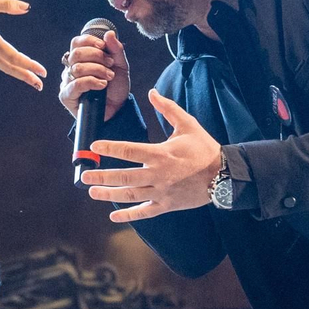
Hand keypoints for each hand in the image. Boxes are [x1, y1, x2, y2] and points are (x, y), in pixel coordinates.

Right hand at [0, 0, 46, 90]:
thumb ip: (5, 4)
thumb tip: (26, 7)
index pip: (12, 55)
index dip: (28, 64)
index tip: (41, 71)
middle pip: (8, 66)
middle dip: (25, 76)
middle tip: (40, 85)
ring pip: (0, 66)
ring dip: (16, 73)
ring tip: (29, 79)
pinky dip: (3, 66)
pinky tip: (6, 66)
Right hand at [58, 29, 130, 120]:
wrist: (117, 110)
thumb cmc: (115, 88)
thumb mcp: (120, 67)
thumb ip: (116, 50)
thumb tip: (109, 33)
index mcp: (82, 59)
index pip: (77, 42)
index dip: (89, 41)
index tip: (103, 47)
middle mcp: (71, 68)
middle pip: (76, 54)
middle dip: (96, 57)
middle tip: (110, 64)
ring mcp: (67, 82)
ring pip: (77, 68)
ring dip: (97, 70)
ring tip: (108, 77)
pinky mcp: (66, 95)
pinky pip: (75, 84)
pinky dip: (91, 82)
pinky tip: (102, 85)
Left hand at [81, 89, 221, 222]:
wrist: (224, 175)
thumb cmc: (204, 149)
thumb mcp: (188, 125)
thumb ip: (168, 108)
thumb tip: (152, 92)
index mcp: (160, 154)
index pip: (128, 150)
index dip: (109, 148)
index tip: (95, 147)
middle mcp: (158, 175)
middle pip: (123, 176)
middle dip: (101, 175)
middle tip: (84, 174)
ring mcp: (161, 192)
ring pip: (130, 195)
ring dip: (109, 194)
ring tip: (92, 191)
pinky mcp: (167, 205)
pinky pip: (144, 212)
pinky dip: (128, 215)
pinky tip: (113, 216)